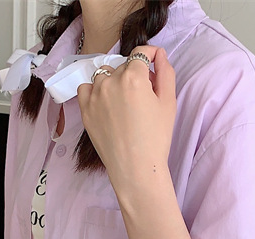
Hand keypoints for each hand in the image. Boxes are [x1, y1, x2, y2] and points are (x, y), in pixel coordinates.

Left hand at [76, 46, 175, 193]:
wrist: (135, 168)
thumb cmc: (156, 139)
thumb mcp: (168, 104)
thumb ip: (166, 73)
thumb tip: (159, 54)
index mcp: (134, 76)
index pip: (140, 53)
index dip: (149, 56)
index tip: (153, 61)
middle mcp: (111, 81)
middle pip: (124, 67)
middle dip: (134, 76)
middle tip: (143, 98)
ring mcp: (95, 95)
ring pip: (104, 76)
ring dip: (114, 82)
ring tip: (123, 104)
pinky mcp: (85, 109)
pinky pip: (86, 89)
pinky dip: (95, 92)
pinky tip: (106, 105)